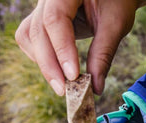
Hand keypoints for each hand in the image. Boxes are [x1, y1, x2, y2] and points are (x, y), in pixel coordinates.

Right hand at [15, 0, 142, 95]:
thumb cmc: (117, 0)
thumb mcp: (116, 23)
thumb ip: (103, 54)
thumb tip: (94, 88)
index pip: (55, 19)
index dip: (61, 50)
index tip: (73, 77)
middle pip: (37, 31)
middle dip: (49, 65)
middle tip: (63, 90)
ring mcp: (42, 7)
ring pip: (28, 36)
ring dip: (43, 62)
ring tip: (61, 82)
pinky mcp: (41, 19)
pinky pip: (29, 38)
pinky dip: (40, 56)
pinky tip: (56, 68)